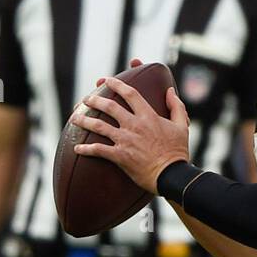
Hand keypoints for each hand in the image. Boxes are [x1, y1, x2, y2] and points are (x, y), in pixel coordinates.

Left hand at [70, 78, 189, 195]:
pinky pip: (98, 150)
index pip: (130, 93)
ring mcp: (125, 140)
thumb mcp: (182, 126)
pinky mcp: (120, 156)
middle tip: (86, 99)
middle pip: (109, 106)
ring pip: (99, 125)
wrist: (171, 175)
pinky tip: (77, 149)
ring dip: (84, 120)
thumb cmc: (177, 152)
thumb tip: (170, 91)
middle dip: (94, 100)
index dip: (117, 84)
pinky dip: (86, 149)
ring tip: (74, 118)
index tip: (107, 80)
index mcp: (148, 116)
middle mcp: (134, 125)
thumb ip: (176, 106)